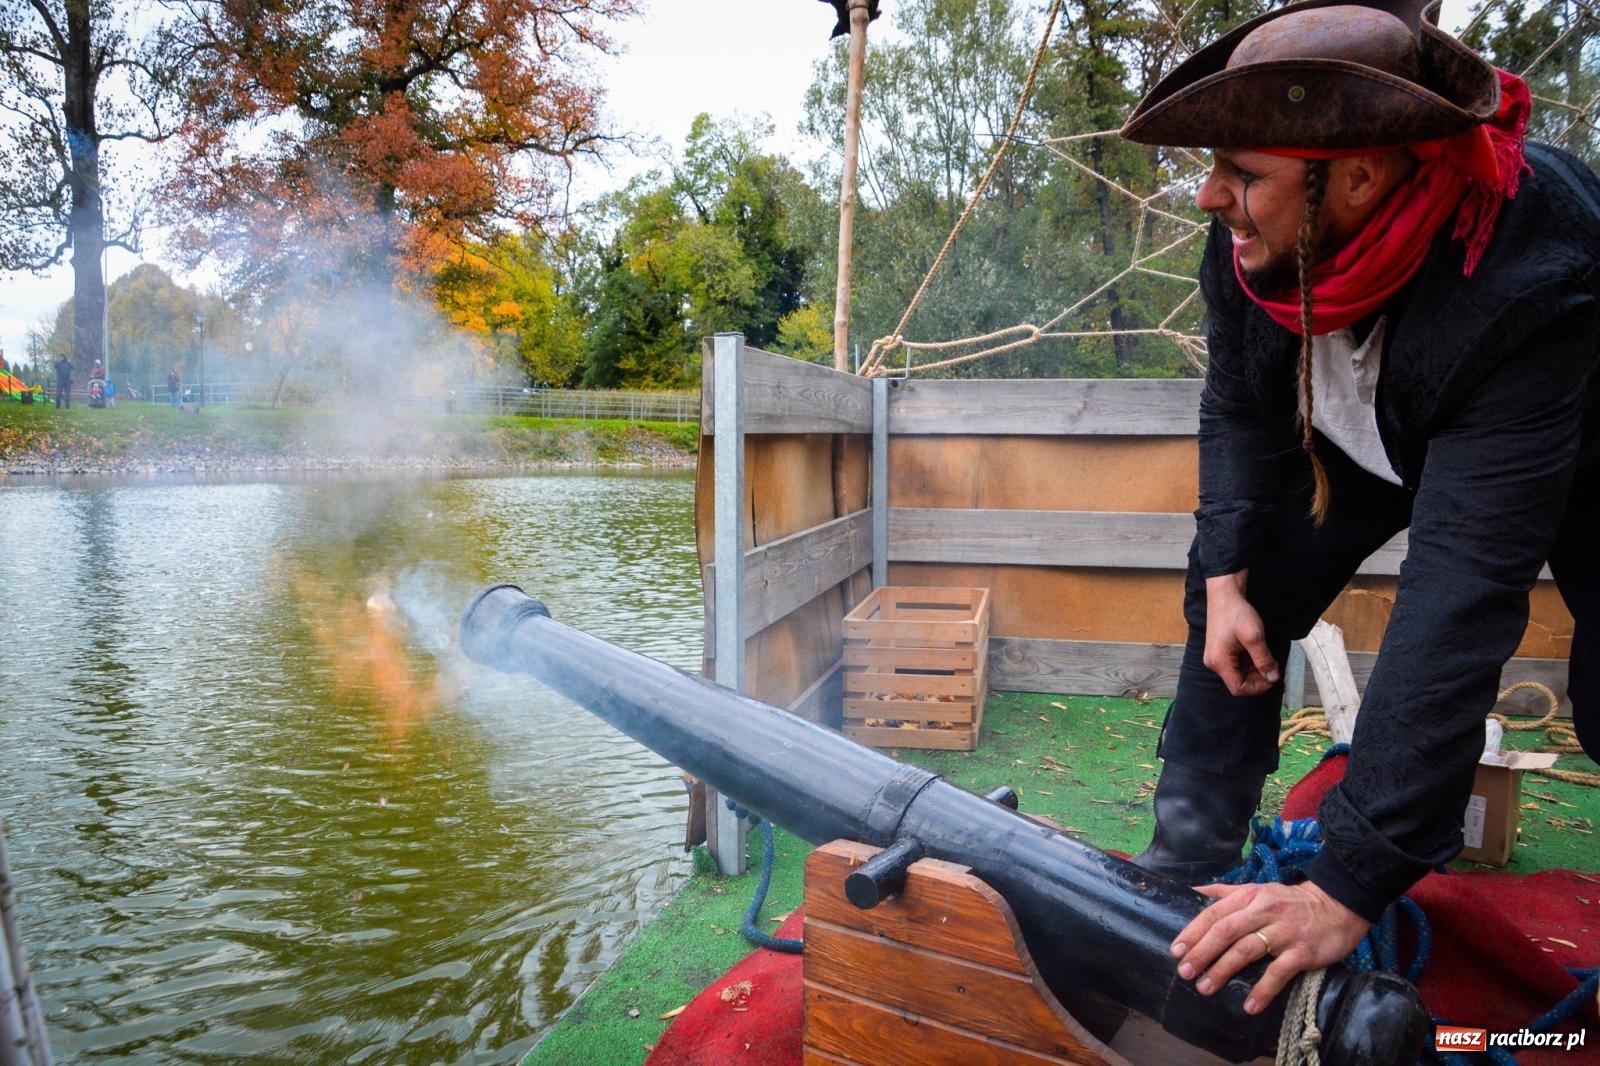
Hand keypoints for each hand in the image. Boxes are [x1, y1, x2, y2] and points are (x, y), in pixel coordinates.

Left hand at [1169, 881, 1371, 1013]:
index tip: (1176, 950)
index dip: (1194, 932)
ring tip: (1205, 987)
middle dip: (1202, 952)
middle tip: (1185, 972)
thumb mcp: (1258, 890)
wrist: (1338, 907)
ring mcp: (1284, 931)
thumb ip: (1226, 892)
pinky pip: (1279, 973)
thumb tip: (1194, 890)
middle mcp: (1264, 911)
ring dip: (1223, 970)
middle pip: (1226, 931)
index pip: (1215, 913)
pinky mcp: (1303, 952)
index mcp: (1249, 896)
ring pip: (1246, 950)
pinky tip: (1250, 1005)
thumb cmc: (1290, 901)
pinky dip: (1263, 990)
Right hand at [1203, 571, 1279, 695]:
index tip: (1273, 676)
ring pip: (1238, 673)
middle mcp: (1214, 663)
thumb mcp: (1254, 637)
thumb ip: (1263, 659)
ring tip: (1268, 657)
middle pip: (1238, 682)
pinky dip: (1249, 662)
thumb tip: (1273, 678)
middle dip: (1258, 677)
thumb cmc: (1237, 614)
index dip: (1258, 687)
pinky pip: (1236, 664)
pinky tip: (1258, 652)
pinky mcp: (1220, 651)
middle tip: (1273, 665)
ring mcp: (1216, 657)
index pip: (1238, 688)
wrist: (1225, 595)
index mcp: (1220, 662)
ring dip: (1255, 669)